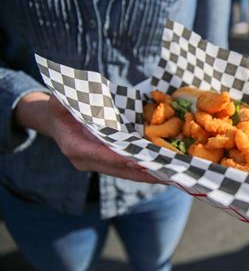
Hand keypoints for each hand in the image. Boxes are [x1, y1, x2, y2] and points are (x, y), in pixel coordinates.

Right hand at [16, 92, 159, 182]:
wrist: (56, 120)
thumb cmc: (60, 106)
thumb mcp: (60, 99)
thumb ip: (71, 100)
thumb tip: (82, 95)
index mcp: (75, 146)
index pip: (100, 154)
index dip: (119, 158)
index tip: (138, 160)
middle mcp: (86, 160)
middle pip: (118, 169)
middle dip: (142, 172)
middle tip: (165, 173)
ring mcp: (97, 163)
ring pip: (125, 171)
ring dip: (147, 174)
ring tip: (169, 174)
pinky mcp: (107, 161)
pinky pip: (127, 167)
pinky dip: (143, 169)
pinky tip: (162, 169)